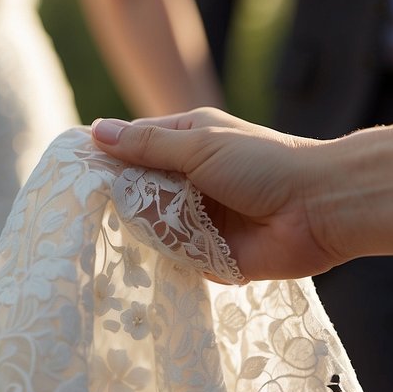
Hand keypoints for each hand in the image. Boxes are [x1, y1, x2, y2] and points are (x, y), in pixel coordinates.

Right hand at [92, 109, 342, 280]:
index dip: (106, 160)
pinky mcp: (210, 257)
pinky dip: (167, 257)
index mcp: (188, 143)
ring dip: (146, 229)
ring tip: (138, 229)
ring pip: (152, 228)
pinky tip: (153, 257)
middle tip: (93, 210)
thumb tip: (96, 132)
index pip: (133, 149)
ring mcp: (199, 220)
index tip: (73, 174)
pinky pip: (174, 259)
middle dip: (122, 200)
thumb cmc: (264, 163)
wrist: (319, 208)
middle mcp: (190, 181)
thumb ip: (148, 144)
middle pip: (137, 192)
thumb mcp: (200, 144)